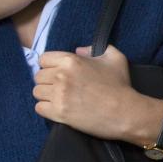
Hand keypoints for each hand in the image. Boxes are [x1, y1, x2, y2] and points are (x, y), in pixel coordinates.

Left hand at [32, 44, 156, 141]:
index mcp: (71, 60)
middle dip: (47, 82)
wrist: (126, 113)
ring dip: (46, 96)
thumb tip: (79, 51)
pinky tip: (58, 109)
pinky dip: (46, 109)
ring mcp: (59, 95)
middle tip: (60, 88)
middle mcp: (61, 75)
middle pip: (38, 77)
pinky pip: (39, 108)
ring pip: (37, 92)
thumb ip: (94, 48)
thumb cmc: (121, 85)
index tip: (58, 73)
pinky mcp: (59, 113)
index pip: (43, 59)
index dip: (50, 66)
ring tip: (59, 99)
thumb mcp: (114, 57)